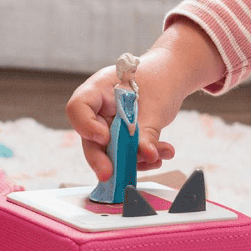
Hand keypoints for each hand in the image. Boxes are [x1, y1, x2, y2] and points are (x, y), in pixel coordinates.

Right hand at [65, 20, 224, 180]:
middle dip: (102, 159)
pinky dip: (143, 158)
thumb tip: (146, 155)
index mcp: (99, 90)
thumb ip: (147, 132)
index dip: (86, 126)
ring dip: (134, 159)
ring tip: (158, 155)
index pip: (78, 108)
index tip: (105, 137)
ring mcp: (110, 124)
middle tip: (110, 174)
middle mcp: (100, 109)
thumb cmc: (159, 78)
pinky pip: (127, 154)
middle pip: (91, 138)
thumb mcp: (155, 104)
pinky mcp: (123, 137)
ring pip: (111, 152)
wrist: (171, 76)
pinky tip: (160, 155)